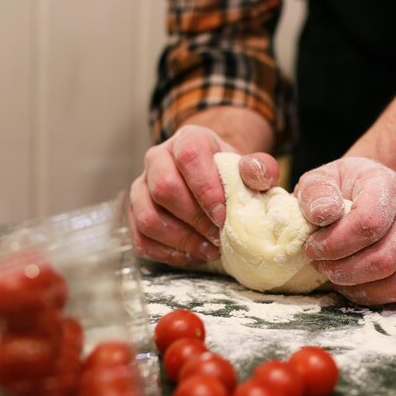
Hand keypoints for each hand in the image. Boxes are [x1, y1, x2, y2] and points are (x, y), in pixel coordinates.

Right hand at [128, 125, 278, 266]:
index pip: (189, 158)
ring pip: (148, 217)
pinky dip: (168, 253)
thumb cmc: (233, 176)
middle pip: (164, 189)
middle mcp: (157, 159)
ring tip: (209, 250)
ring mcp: (142, 187)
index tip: (223, 216)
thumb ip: (260, 167)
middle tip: (218, 236)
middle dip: (194, 219)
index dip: (206, 190)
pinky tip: (194, 255)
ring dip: (181, 240)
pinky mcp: (135, 214)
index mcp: (188, 140)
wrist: (214, 181)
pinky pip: (142, 239)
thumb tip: (254, 173)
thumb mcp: (252, 167)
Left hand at [294, 157, 395, 304]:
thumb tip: (323, 214)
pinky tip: (351, 283)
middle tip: (318, 263)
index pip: (370, 223)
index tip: (311, 247)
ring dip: (358, 287)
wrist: (366, 189)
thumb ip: (315, 191)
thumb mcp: (320, 178)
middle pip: (384, 258)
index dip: (335, 243)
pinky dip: (373, 297)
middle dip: (343, 270)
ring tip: (333, 274)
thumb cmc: (340, 187)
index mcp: (388, 187)